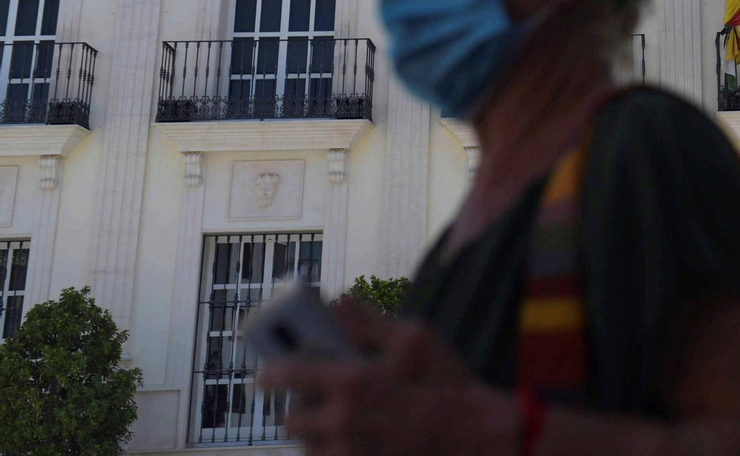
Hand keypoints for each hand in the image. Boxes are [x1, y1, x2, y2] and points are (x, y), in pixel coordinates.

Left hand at [257, 300, 518, 455]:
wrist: (473, 437)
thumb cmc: (447, 384)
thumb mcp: (415, 338)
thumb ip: (368, 322)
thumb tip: (337, 302)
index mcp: (350, 383)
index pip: (289, 375)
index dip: (270, 372)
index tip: (263, 373)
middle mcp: (341, 423)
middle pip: (292, 419)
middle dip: (299, 406)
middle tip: (318, 394)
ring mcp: (348, 454)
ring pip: (309, 445)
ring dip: (316, 430)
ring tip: (343, 417)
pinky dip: (334, 448)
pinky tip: (359, 435)